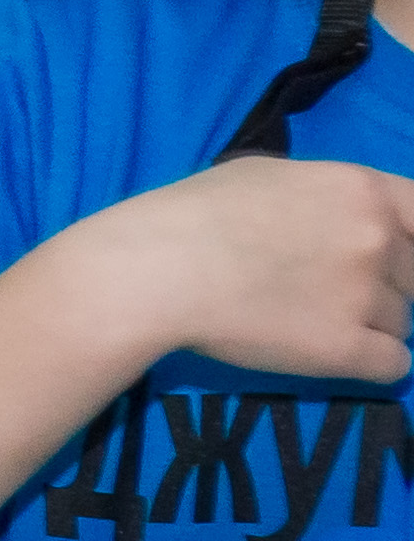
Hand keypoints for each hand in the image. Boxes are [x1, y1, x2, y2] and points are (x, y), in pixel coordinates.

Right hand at [65, 156, 413, 384]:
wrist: (152, 270)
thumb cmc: (193, 214)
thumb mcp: (267, 175)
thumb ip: (324, 193)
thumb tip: (343, 210)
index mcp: (363, 190)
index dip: (412, 244)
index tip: (393, 260)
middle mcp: (377, 239)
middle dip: (386, 286)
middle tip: (330, 292)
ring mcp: (364, 295)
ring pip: (402, 321)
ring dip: (367, 325)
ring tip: (307, 322)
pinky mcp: (344, 349)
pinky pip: (394, 365)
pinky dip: (368, 362)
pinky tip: (326, 352)